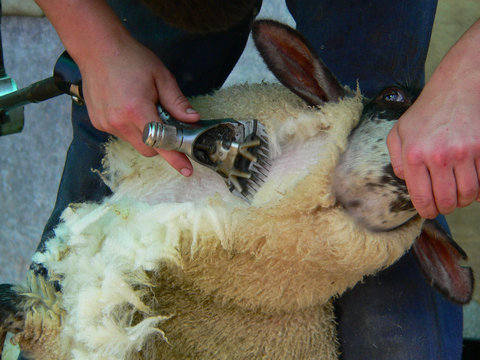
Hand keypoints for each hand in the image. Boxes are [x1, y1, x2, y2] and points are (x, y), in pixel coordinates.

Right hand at [78, 36, 199, 175]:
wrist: (97, 47)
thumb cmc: (130, 58)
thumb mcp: (161, 77)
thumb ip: (177, 102)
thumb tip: (193, 119)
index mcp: (137, 110)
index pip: (161, 143)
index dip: (175, 158)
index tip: (186, 169)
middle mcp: (119, 122)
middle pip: (149, 149)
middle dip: (161, 143)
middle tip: (165, 122)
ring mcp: (106, 124)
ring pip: (135, 143)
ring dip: (145, 135)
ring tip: (142, 108)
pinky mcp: (98, 122)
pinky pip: (121, 134)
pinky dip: (130, 128)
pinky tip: (128, 107)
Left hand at [387, 20, 479, 217]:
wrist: (456, 87)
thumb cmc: (425, 112)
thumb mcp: (399, 132)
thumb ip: (395, 159)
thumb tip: (403, 180)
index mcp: (414, 155)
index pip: (421, 197)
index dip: (427, 211)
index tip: (430, 212)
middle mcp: (438, 156)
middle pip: (447, 201)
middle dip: (445, 208)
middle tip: (444, 205)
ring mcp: (463, 153)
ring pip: (468, 194)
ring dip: (464, 200)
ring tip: (458, 195)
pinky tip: (473, 183)